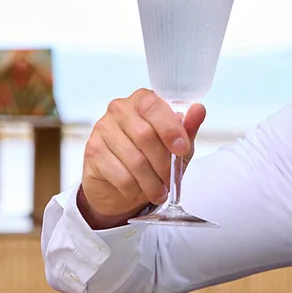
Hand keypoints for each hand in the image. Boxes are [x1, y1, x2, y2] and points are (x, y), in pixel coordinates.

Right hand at [78, 89, 205, 227]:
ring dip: (151, 182)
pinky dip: (133, 188)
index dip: (170, 129)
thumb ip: (187, 129)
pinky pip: (119, 174)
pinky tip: (136, 191)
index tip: (181, 150)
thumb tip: (198, 109)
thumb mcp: (175, 146)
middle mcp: (119, 109)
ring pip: (134, 159)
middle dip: (163, 164)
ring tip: (158, 192)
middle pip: (145, 135)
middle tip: (170, 180)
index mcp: (142, 101)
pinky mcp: (92, 151)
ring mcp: (103, 129)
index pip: (153, 106)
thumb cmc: (151, 159)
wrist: (119, 185)